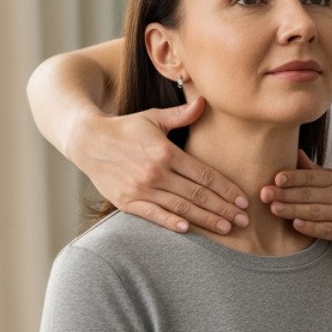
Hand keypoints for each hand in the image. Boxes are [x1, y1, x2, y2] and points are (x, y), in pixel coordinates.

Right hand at [70, 97, 247, 233]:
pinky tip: (188, 229)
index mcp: (166, 151)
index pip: (204, 174)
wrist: (87, 140)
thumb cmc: (125, 128)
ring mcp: (140, 188)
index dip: (226, 189)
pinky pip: (152, 215)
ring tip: (226, 228)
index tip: (243, 200)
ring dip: (205, 219)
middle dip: (223, 208)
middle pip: (197, 194)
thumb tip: (204, 101)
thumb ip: (181, 115)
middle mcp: (155, 171)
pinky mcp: (126, 201)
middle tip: (243, 220)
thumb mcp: (153, 118)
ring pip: (180, 207)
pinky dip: (170, 222)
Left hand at [260, 152, 331, 249]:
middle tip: (263, 194)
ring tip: (274, 209)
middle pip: (308, 193)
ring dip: (292, 210)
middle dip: (284, 194)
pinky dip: (312, 227)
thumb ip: (319, 171)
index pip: (311, 177)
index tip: (274, 178)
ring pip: (314, 210)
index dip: (292, 177)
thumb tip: (296, 155)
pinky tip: (298, 225)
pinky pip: (328, 229)